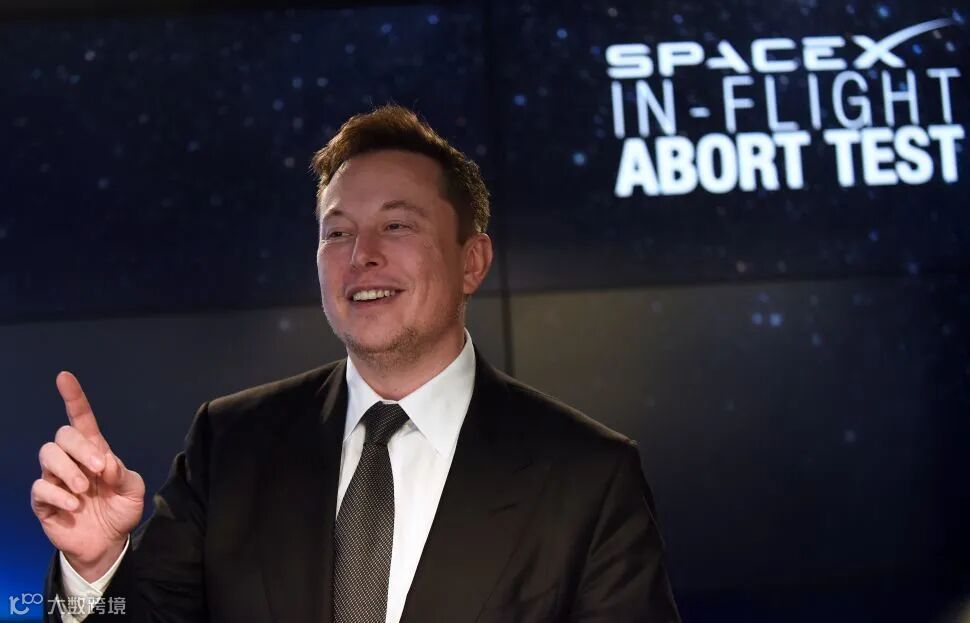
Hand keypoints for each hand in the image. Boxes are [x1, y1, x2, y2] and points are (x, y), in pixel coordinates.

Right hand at [31, 371, 144, 581]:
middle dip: (79, 448)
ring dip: (68, 470)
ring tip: (84, 491)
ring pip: (47, 456)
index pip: (82, 419)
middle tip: (98, 470)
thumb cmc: (120, 509)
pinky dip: (58, 495)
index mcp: (95, 451)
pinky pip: (40, 487)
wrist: (109, 542)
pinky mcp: (44, 501)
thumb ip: (122, 473)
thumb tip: (104, 463)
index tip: (64, 377)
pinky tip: (74, 506)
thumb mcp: (133, 490)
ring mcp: (56, 479)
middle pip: (62, 435)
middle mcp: (72, 460)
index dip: (73, 398)